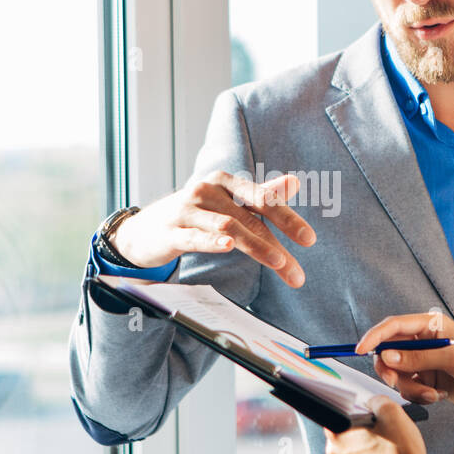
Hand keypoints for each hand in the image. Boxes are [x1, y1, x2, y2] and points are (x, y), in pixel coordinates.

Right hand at [111, 171, 315, 286]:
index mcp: (225, 182)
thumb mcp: (227, 202)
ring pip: (228, 226)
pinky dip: (212, 241)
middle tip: (296, 271)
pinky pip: (195, 235)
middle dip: (276, 245)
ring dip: (256, 247)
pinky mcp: (171, 230)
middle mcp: (207, 190)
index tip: (309, 239)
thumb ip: (260, 196)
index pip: (262, 199)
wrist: (143, 231)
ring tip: (278, 263)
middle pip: (249, 218)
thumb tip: (294, 182)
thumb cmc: (194, 215)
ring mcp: (187, 209)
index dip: (288, 218)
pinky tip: (228, 246)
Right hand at [355, 312, 453, 416]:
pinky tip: (437, 397)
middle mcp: (424, 342)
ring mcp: (425, 363)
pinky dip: (418, 396)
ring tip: (431, 394)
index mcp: (431, 326)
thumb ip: (418, 358)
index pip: (394, 326)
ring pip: (397, 375)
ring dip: (409, 388)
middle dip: (391, 370)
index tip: (359, 348)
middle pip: (389, 352)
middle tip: (397, 382)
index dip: (374, 336)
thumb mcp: (452, 358)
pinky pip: (408, 389)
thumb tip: (387, 356)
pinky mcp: (427, 381)